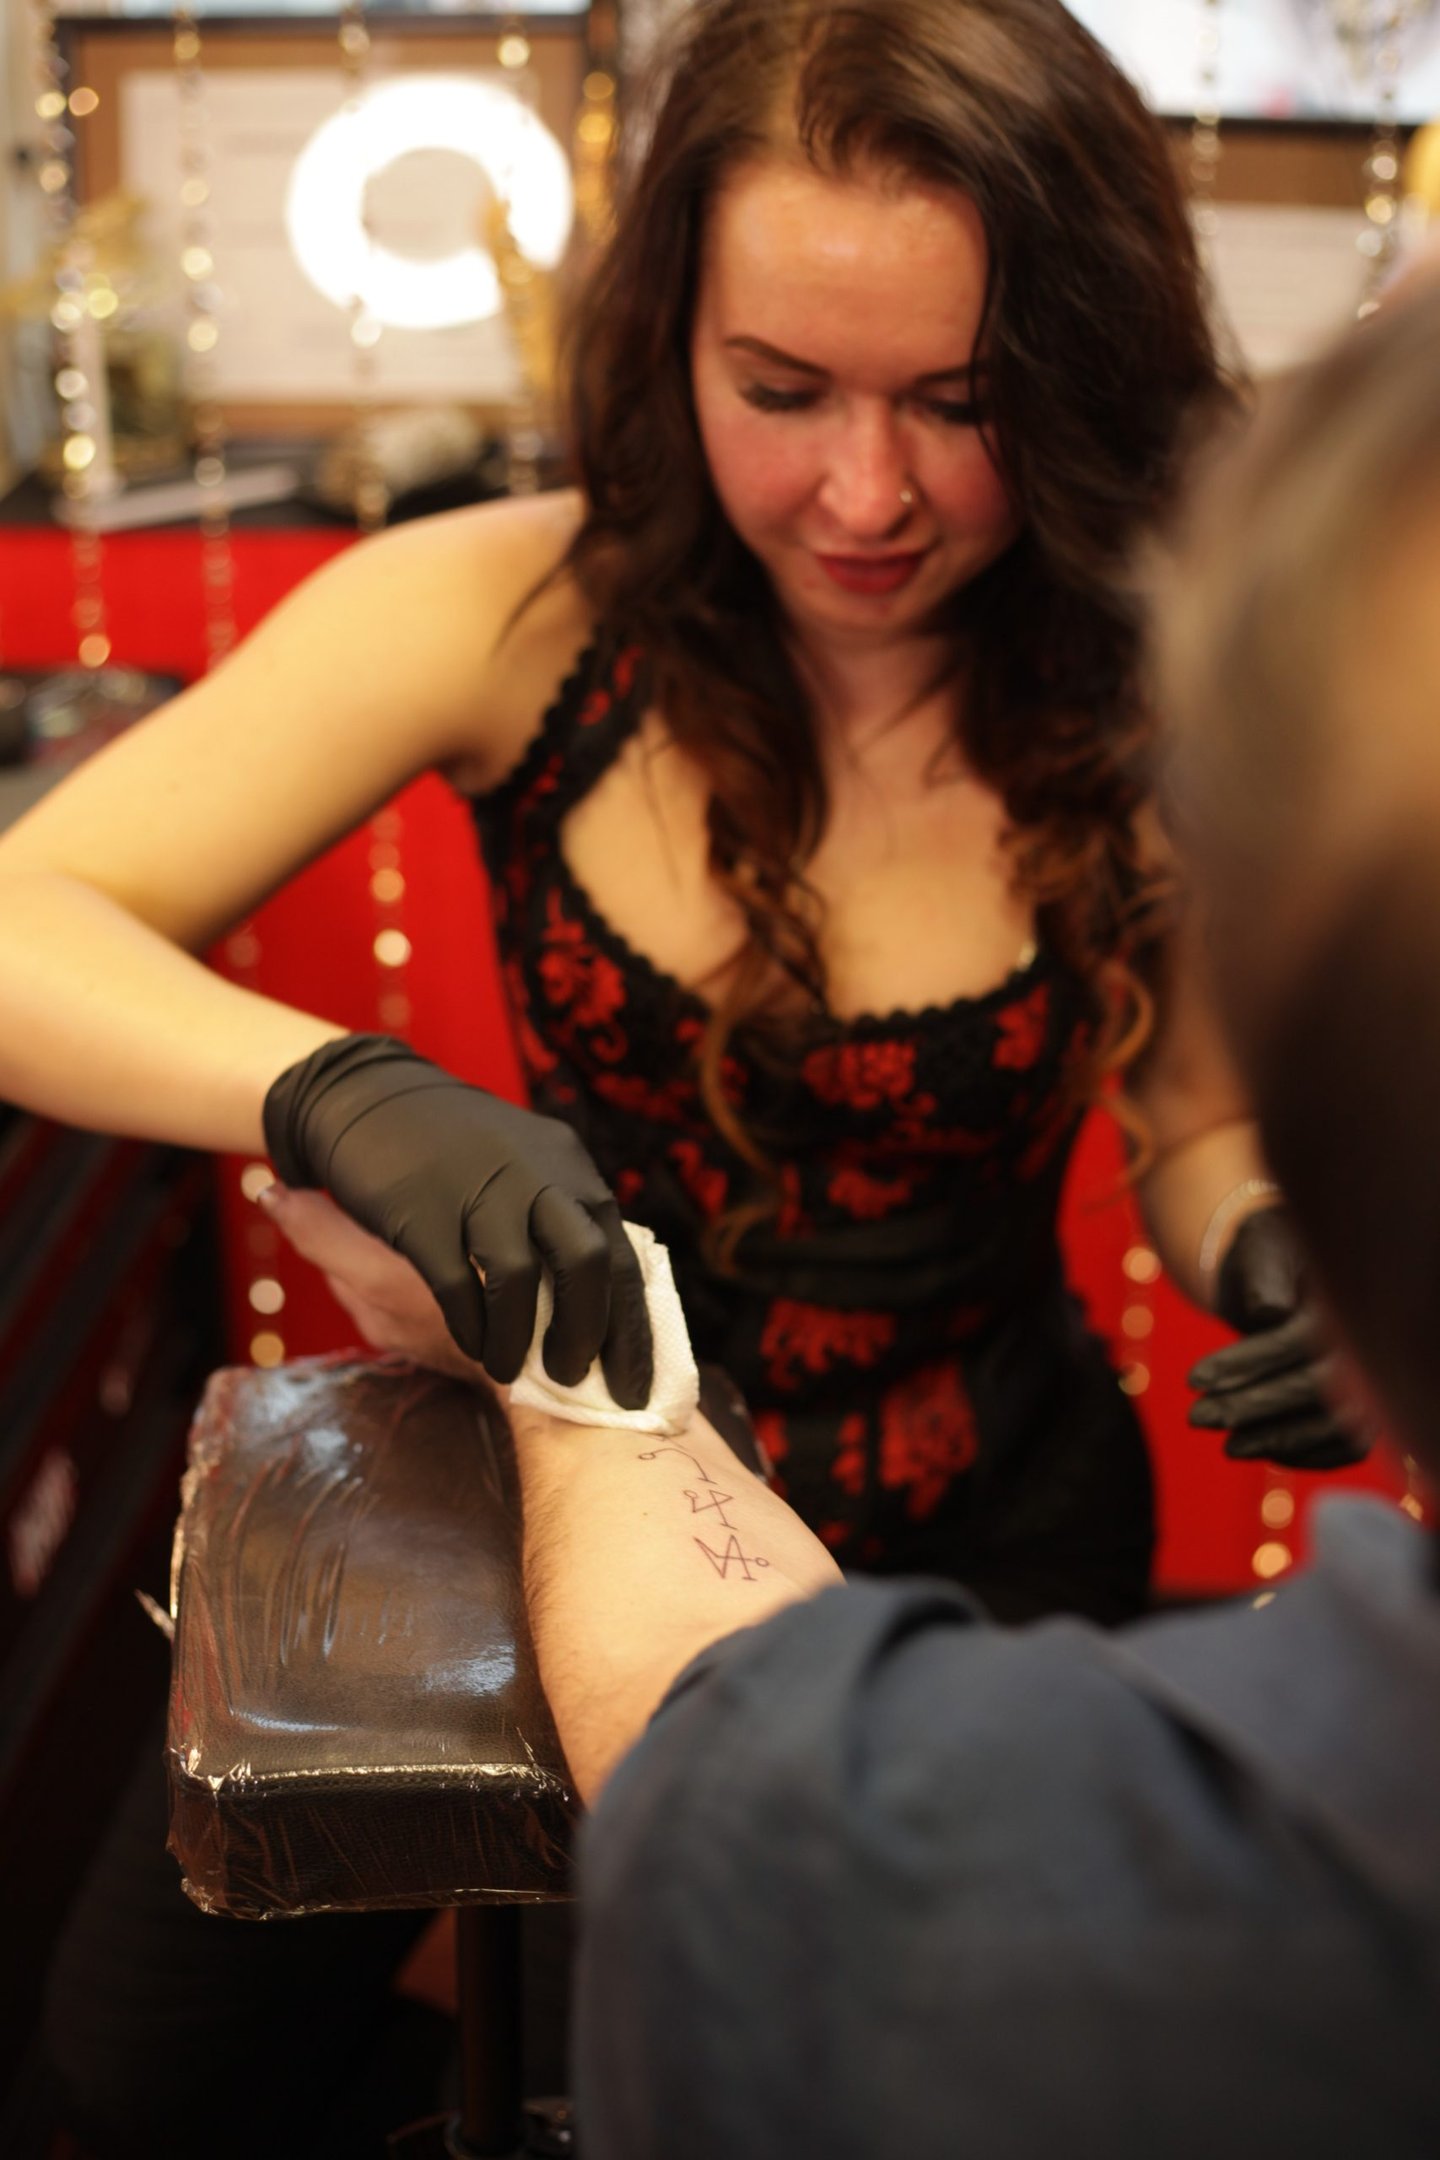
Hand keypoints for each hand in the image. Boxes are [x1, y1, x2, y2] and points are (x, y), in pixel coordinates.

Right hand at [263, 1035, 652, 1402]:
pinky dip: (471, 1326)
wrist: (370, 1096)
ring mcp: (477, 1188)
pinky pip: (456, 1284)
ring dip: (519, 1339)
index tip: (635, 1388)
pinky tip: (475, 1345)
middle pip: (585, 1262)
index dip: (633, 1328)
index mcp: (569, 1168)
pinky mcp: (420, 1209)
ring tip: (511, 1369)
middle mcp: (534, 1173)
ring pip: (517, 1279)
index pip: (621, 1255)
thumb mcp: (527, 1168)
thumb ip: (563, 1222)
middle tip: (573, 1378)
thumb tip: (603, 1310)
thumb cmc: (458, 1151)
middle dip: (586, 1333)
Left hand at [1187, 1206, 1371, 1469]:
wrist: (1291, 1270)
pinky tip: (1259, 1449)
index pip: (1296, 1339)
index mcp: (1347, 1297)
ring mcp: (1374, 1377)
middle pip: (1317, 1387)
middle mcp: (1370, 1342)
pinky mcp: (1368, 1406)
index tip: (1192, 1380)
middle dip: (1253, 1407)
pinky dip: (1305, 1454)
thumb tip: (1270, 1313)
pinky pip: (1345, 1444)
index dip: (1246, 1363)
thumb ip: (1263, 1277)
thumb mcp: (1260, 1250)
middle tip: (1195, 1418)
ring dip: (1278, 1439)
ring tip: (1227, 1445)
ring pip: (1334, 1423)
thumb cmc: (1270, 1253)